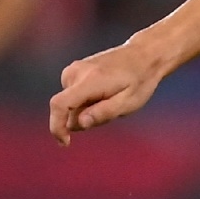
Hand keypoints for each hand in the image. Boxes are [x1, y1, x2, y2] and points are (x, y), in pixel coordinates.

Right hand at [50, 40, 167, 143]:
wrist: (142, 55)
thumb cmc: (139, 81)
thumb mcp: (129, 102)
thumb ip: (104, 113)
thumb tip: (79, 124)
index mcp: (89, 80)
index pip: (60, 104)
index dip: (57, 126)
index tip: (65, 143)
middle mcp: (75, 73)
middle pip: (69, 110)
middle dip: (85, 119)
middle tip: (113, 109)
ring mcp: (72, 70)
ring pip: (72, 105)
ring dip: (88, 110)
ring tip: (112, 98)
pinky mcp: (72, 72)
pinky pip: (74, 97)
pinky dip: (87, 101)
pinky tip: (105, 93)